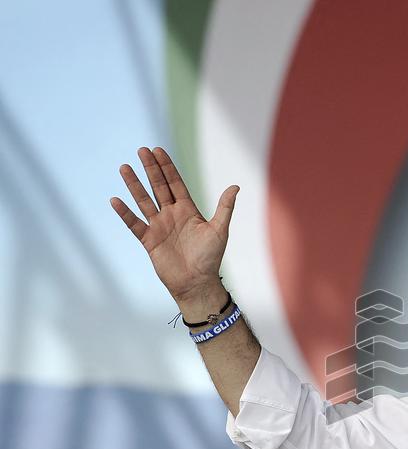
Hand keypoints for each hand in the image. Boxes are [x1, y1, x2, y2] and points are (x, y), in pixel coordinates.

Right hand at [110, 147, 238, 300]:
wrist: (197, 283)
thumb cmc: (211, 258)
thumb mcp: (219, 230)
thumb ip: (224, 208)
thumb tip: (235, 186)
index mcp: (188, 210)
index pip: (175, 184)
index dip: (167, 167)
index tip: (158, 150)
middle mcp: (172, 215)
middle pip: (158, 187)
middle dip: (151, 169)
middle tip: (142, 150)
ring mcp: (159, 227)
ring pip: (144, 201)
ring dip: (134, 185)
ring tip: (125, 167)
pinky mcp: (149, 240)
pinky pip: (134, 224)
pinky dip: (125, 213)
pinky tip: (115, 200)